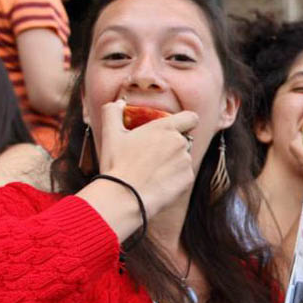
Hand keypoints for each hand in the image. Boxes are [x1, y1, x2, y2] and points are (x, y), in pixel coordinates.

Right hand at [95, 100, 198, 217]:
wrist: (124, 197)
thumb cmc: (117, 165)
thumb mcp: (110, 134)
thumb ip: (113, 112)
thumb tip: (119, 104)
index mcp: (166, 128)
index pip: (191, 118)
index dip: (185, 122)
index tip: (175, 129)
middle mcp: (181, 143)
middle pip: (183, 140)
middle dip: (171, 146)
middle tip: (152, 157)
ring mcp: (186, 162)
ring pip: (183, 159)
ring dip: (172, 163)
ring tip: (151, 173)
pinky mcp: (188, 180)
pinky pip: (184, 176)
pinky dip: (174, 179)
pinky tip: (157, 184)